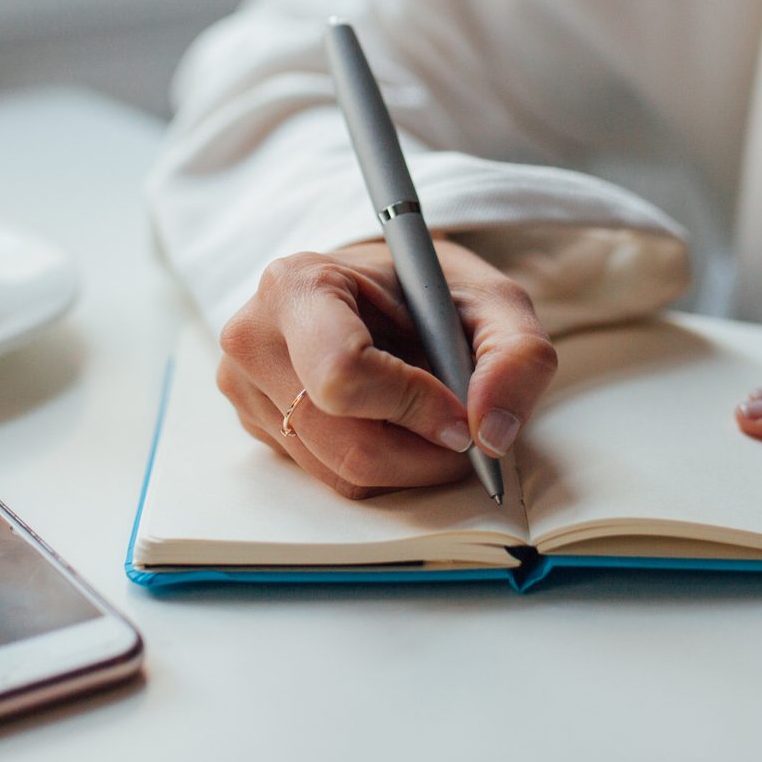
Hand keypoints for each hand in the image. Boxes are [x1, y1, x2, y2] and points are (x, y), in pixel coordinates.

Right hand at [215, 240, 557, 498]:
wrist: (381, 288)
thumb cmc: (428, 288)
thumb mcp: (494, 302)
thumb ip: (515, 357)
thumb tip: (491, 432)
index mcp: (297, 284)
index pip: (343, 375)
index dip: (414, 408)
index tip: (461, 415)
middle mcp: (254, 337)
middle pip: (347, 443)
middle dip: (423, 452)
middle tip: (464, 431)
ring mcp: (246, 388)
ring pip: (341, 472)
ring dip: (408, 464)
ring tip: (430, 416)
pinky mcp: (256, 427)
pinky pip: (329, 478)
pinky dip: (380, 466)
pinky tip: (391, 421)